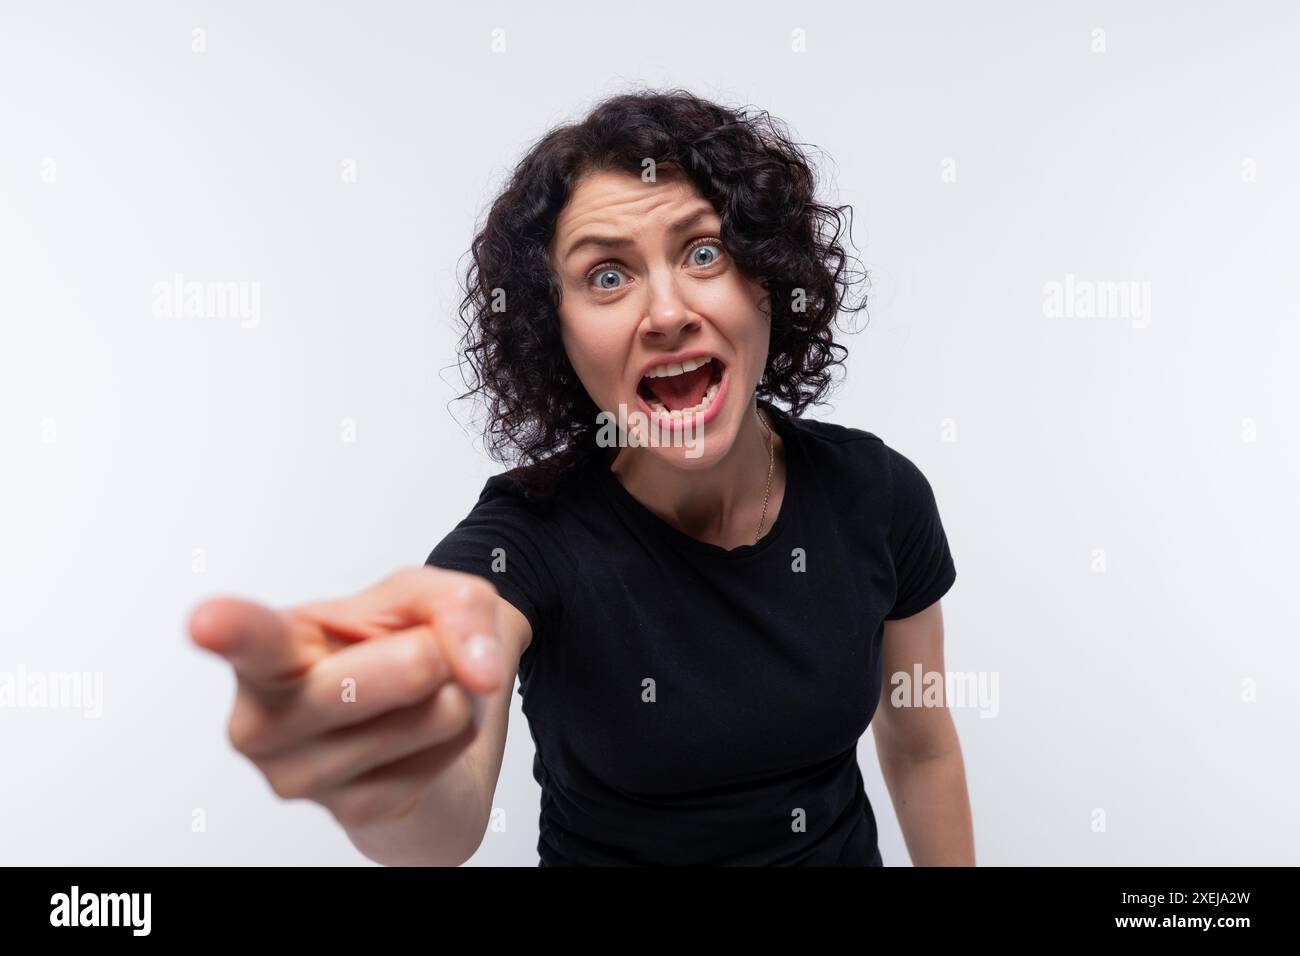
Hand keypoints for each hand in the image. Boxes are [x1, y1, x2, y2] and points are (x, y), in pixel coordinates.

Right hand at [188, 566, 505, 831]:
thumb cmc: (396, 645)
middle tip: (417, 650)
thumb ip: (457, 605)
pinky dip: (457, 731)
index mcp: (267, 651)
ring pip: (436, 710)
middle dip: (433, 651)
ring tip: (408, 695)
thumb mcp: (430, 595)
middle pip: (387, 673)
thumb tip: (480, 671)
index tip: (207, 622)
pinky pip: (454, 746)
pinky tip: (415, 735)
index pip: (248, 639)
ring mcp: (302, 777)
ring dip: (451, 691)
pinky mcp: (356, 813)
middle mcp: (263, 720)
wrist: (419, 725)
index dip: (229, 628)